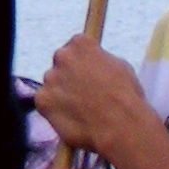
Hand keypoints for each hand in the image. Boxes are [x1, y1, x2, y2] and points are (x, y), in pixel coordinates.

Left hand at [33, 37, 150, 167]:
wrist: (119, 125)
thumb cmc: (126, 96)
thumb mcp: (119, 66)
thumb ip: (99, 60)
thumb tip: (93, 64)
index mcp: (81, 43)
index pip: (75, 46)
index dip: (82, 62)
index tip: (87, 73)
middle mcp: (62, 56)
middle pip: (61, 64)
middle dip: (69, 76)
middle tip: (83, 94)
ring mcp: (50, 78)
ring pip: (53, 85)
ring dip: (61, 94)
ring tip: (80, 110)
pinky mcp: (42, 99)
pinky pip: (45, 103)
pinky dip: (55, 110)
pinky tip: (71, 118)